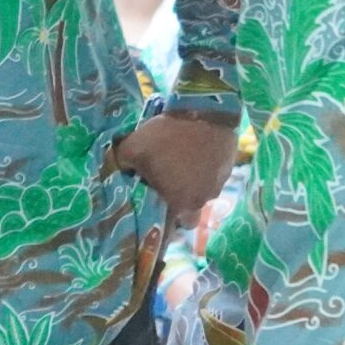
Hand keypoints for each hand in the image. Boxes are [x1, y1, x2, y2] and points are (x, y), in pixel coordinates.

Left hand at [109, 113, 239, 225]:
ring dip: (193, 191)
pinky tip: (196, 158)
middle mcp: (201, 200)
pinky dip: (204, 174)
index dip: (159, 232)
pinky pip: (213, 180)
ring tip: (183, 171)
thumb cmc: (167, 136)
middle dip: (179, 211)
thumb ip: (120, 167)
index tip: (150, 225)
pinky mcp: (228, 169)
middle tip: (167, 194)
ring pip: (202, 198)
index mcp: (178, 203)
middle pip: (188, 218)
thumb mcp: (132, 149)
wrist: (206, 111)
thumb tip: (116, 174)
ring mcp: (217, 185)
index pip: (168, 233)